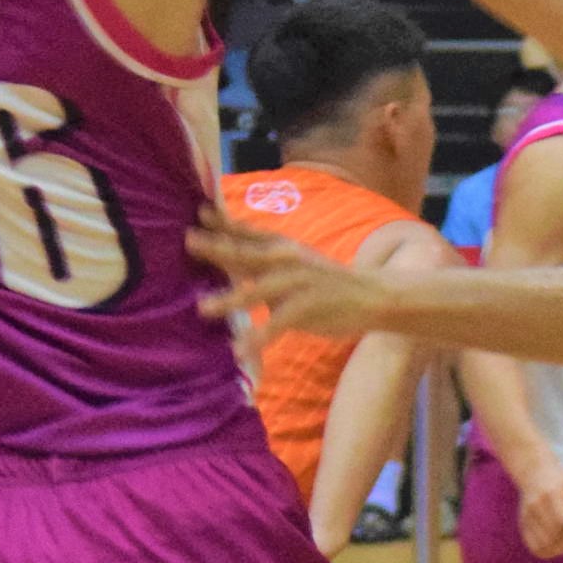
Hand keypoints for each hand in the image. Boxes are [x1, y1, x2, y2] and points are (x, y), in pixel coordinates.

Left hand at [186, 213, 387, 342]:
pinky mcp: (308, 307)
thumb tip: (223, 261)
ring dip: (230, 299)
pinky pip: (278, 324)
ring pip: (259, 290)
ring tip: (203, 309)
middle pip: (246, 253)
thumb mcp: (293, 264)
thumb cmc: (326, 282)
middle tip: (189, 242)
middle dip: (217, 248)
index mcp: (282, 248)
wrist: (373, 295)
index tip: (198, 212)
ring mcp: (298, 283)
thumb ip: (260, 263)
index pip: (248, 232)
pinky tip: (240, 350)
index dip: (223, 222)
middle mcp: (287, 260)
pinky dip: (258, 338)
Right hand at [514, 461, 562, 556]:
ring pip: (542, 545)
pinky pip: (534, 547)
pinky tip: (557, 546)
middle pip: (553, 535)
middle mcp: (536, 505)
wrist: (535, 474)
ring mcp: (527, 516)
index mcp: (552, 494)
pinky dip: (547, 551)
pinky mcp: (522, 524)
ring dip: (559, 550)